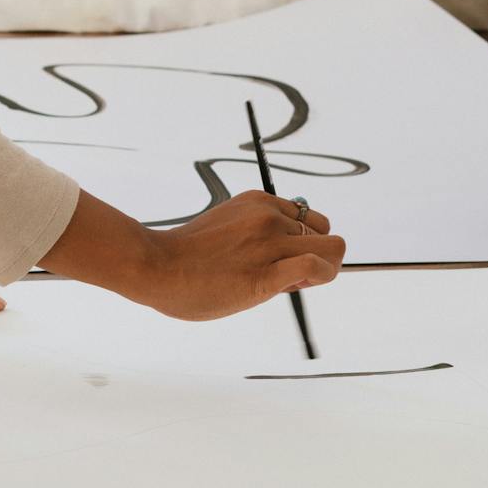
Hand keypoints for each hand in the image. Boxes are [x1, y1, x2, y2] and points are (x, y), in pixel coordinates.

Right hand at [41, 187, 344, 322]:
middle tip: (290, 276)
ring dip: (322, 271)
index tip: (282, 260)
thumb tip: (286, 258)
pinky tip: (298, 285)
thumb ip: (256, 232)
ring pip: (331, 249)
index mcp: (259, 201)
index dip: (303, 243)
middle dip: (318, 255)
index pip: (307, 217)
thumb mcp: (227, 225)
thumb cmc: (185, 256)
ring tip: (290, 283)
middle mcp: (269, 216)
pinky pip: (316, 267)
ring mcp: (269, 242)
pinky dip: (321, 276)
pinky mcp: (267, 272)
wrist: (156, 267)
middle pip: (326, 231)